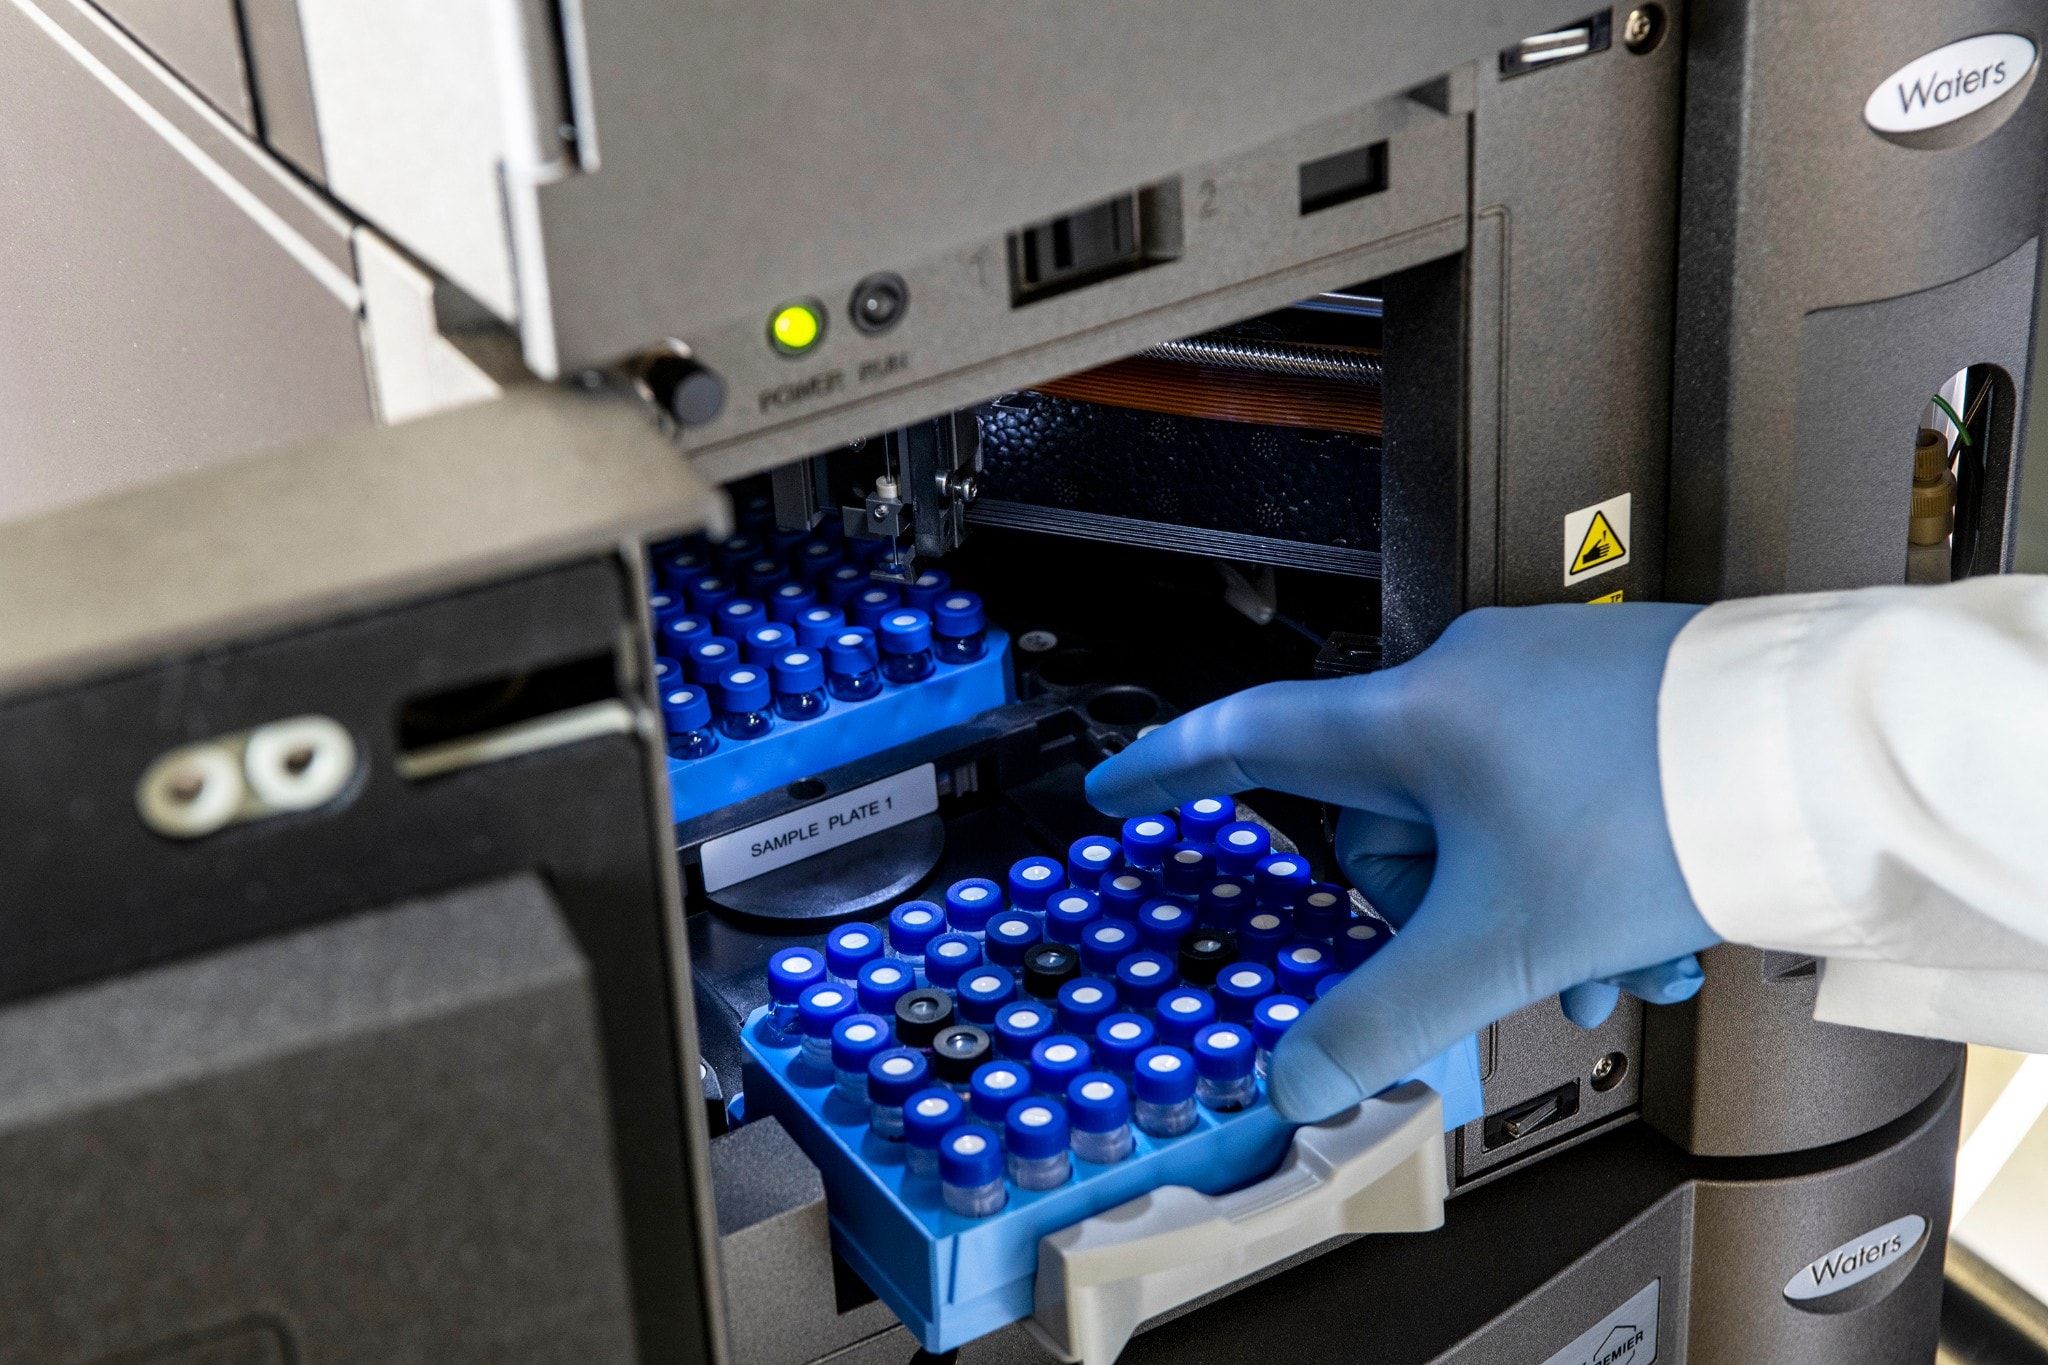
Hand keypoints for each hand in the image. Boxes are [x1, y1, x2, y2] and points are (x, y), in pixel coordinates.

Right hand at [1085, 603, 1719, 1121]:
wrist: (1823, 752)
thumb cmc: (1663, 811)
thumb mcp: (1500, 941)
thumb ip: (1385, 1015)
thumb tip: (1301, 1075)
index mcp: (1409, 716)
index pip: (1251, 739)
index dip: (1171, 770)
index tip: (1123, 788)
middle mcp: (1465, 678)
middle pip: (1390, 818)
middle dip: (1441, 909)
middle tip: (1502, 958)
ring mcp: (1541, 676)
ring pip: (1482, 818)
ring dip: (1525, 906)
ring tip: (1603, 958)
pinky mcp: (1609, 689)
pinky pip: (1549, 790)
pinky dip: (1575, 868)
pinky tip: (1639, 922)